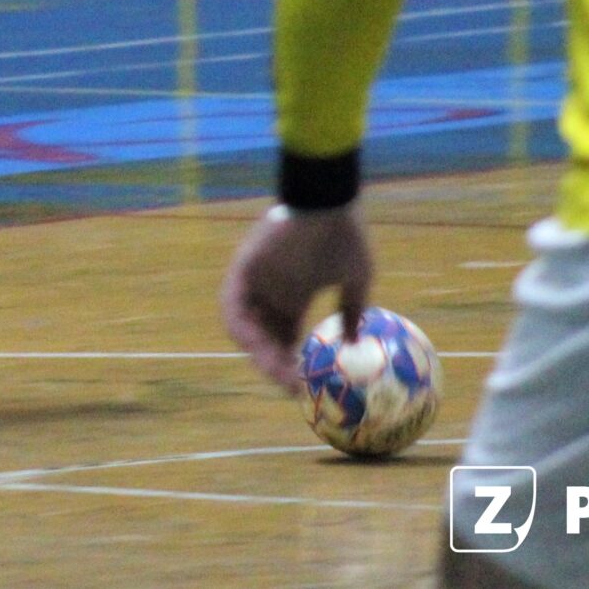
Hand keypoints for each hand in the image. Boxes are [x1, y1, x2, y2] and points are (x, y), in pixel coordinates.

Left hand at [219, 204, 373, 391]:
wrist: (329, 201)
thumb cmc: (345, 235)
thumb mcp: (356, 279)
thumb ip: (352, 310)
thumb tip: (355, 342)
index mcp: (294, 295)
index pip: (285, 337)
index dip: (292, 362)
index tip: (307, 386)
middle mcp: (271, 291)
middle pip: (265, 337)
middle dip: (275, 365)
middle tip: (292, 387)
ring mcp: (256, 281)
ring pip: (247, 327)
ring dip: (259, 352)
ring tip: (279, 373)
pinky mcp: (244, 268)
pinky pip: (232, 304)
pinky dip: (239, 326)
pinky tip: (255, 346)